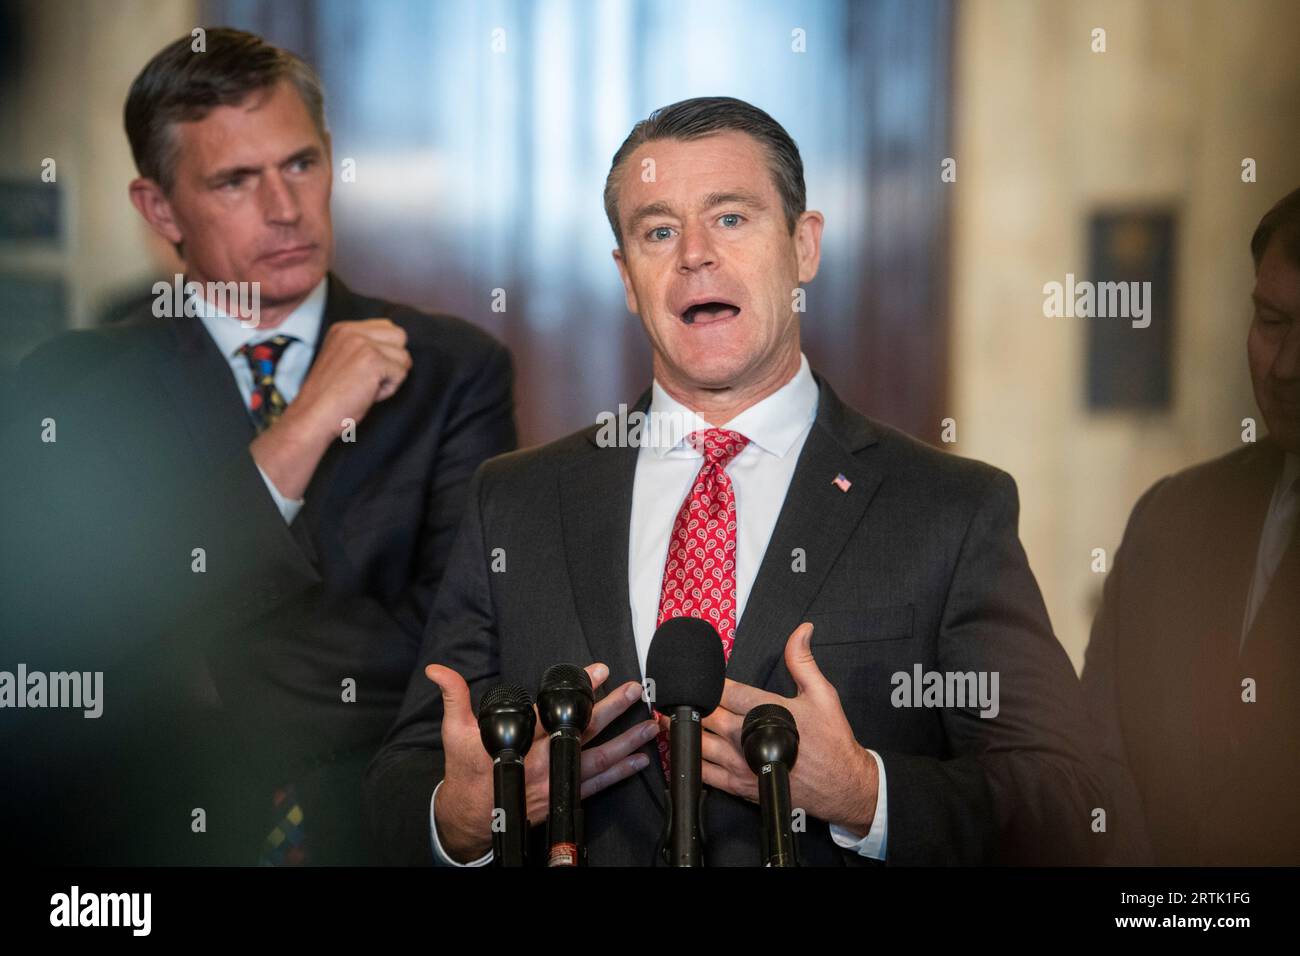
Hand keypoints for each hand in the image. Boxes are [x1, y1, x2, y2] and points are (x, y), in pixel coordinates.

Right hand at [250, 319, 412, 499]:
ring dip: (390, 377)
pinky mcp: (373, 360)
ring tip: (365, 387)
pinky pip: (401, 374)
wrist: (313, 417)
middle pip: (400, 336)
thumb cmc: (329, 398)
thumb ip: (365, 348)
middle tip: (368, 379)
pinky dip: (389, 390)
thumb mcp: (344, 360)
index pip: (387, 327)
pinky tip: (367, 394)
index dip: (385, 352)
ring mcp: (362, 344)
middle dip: (393, 361)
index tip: (363, 371)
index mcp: (343, 329)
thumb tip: (400, 350)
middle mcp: (352, 331)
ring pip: (403, 357)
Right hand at [428, 662, 658, 862]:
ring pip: (598, 759)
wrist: (470, 819)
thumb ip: (453, 696)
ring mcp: (556, 781)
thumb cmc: (466, 772)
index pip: (552, 711)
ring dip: (625, 742)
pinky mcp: (562, 797)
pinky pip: (598, 785)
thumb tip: (437, 670)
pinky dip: (620, 772)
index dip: (577, 690)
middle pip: (583, 732)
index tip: (599, 670)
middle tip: (632, 690)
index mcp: (519, 743)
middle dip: (611, 710)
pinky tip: (639, 760)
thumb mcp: (454, 731)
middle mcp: (542, 762)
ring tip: (649, 725)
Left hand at [659, 622, 877, 837]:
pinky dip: (688, 758)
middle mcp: (748, 736)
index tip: (693, 672)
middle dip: (687, 702)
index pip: (725, 690)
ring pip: (699, 742)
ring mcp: (741, 762)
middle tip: (668, 692)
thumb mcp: (822, 694)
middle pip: (706, 713)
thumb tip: (802, 630)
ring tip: (663, 716)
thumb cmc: (831, 741)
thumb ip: (803, 661)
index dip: (706, 680)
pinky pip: (704, 773)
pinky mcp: (739, 784)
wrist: (841, 785)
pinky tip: (679, 748)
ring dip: (680, 728)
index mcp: (766, 710)